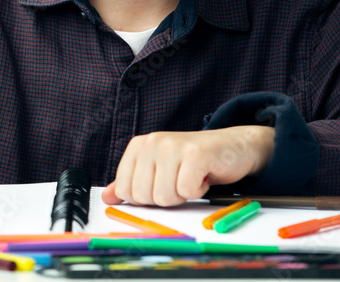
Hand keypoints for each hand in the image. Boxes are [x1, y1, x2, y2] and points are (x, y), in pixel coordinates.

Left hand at [102, 126, 274, 206]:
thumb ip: (131, 182)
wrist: (231, 147)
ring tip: (191, 178)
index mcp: (138, 146)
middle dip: (166, 198)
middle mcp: (152, 142)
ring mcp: (172, 146)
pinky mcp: (195, 154)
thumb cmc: (192, 162)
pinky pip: (187, 191)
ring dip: (183, 195)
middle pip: (144, 196)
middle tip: (180, 181)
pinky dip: (198, 191)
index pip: (125, 190)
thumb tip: (108, 197)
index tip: (161, 185)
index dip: (146, 198)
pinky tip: (203, 176)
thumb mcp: (157, 169)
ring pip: (164, 197)